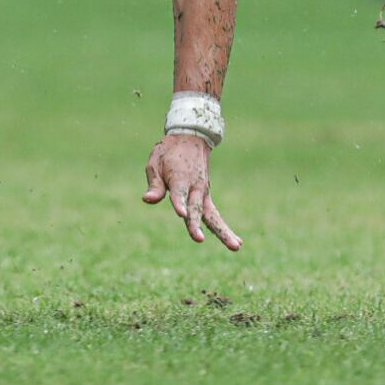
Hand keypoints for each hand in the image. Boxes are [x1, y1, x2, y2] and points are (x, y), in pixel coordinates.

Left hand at [143, 132, 241, 250]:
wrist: (191, 138)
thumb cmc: (168, 153)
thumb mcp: (155, 163)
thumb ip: (154, 184)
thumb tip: (147, 199)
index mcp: (179, 177)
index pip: (179, 193)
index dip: (179, 203)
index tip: (181, 214)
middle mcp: (194, 187)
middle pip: (196, 208)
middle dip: (196, 224)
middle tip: (199, 239)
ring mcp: (203, 193)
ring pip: (212, 215)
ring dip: (223, 231)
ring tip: (235, 246)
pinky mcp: (206, 198)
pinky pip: (215, 215)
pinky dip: (224, 228)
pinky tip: (237, 242)